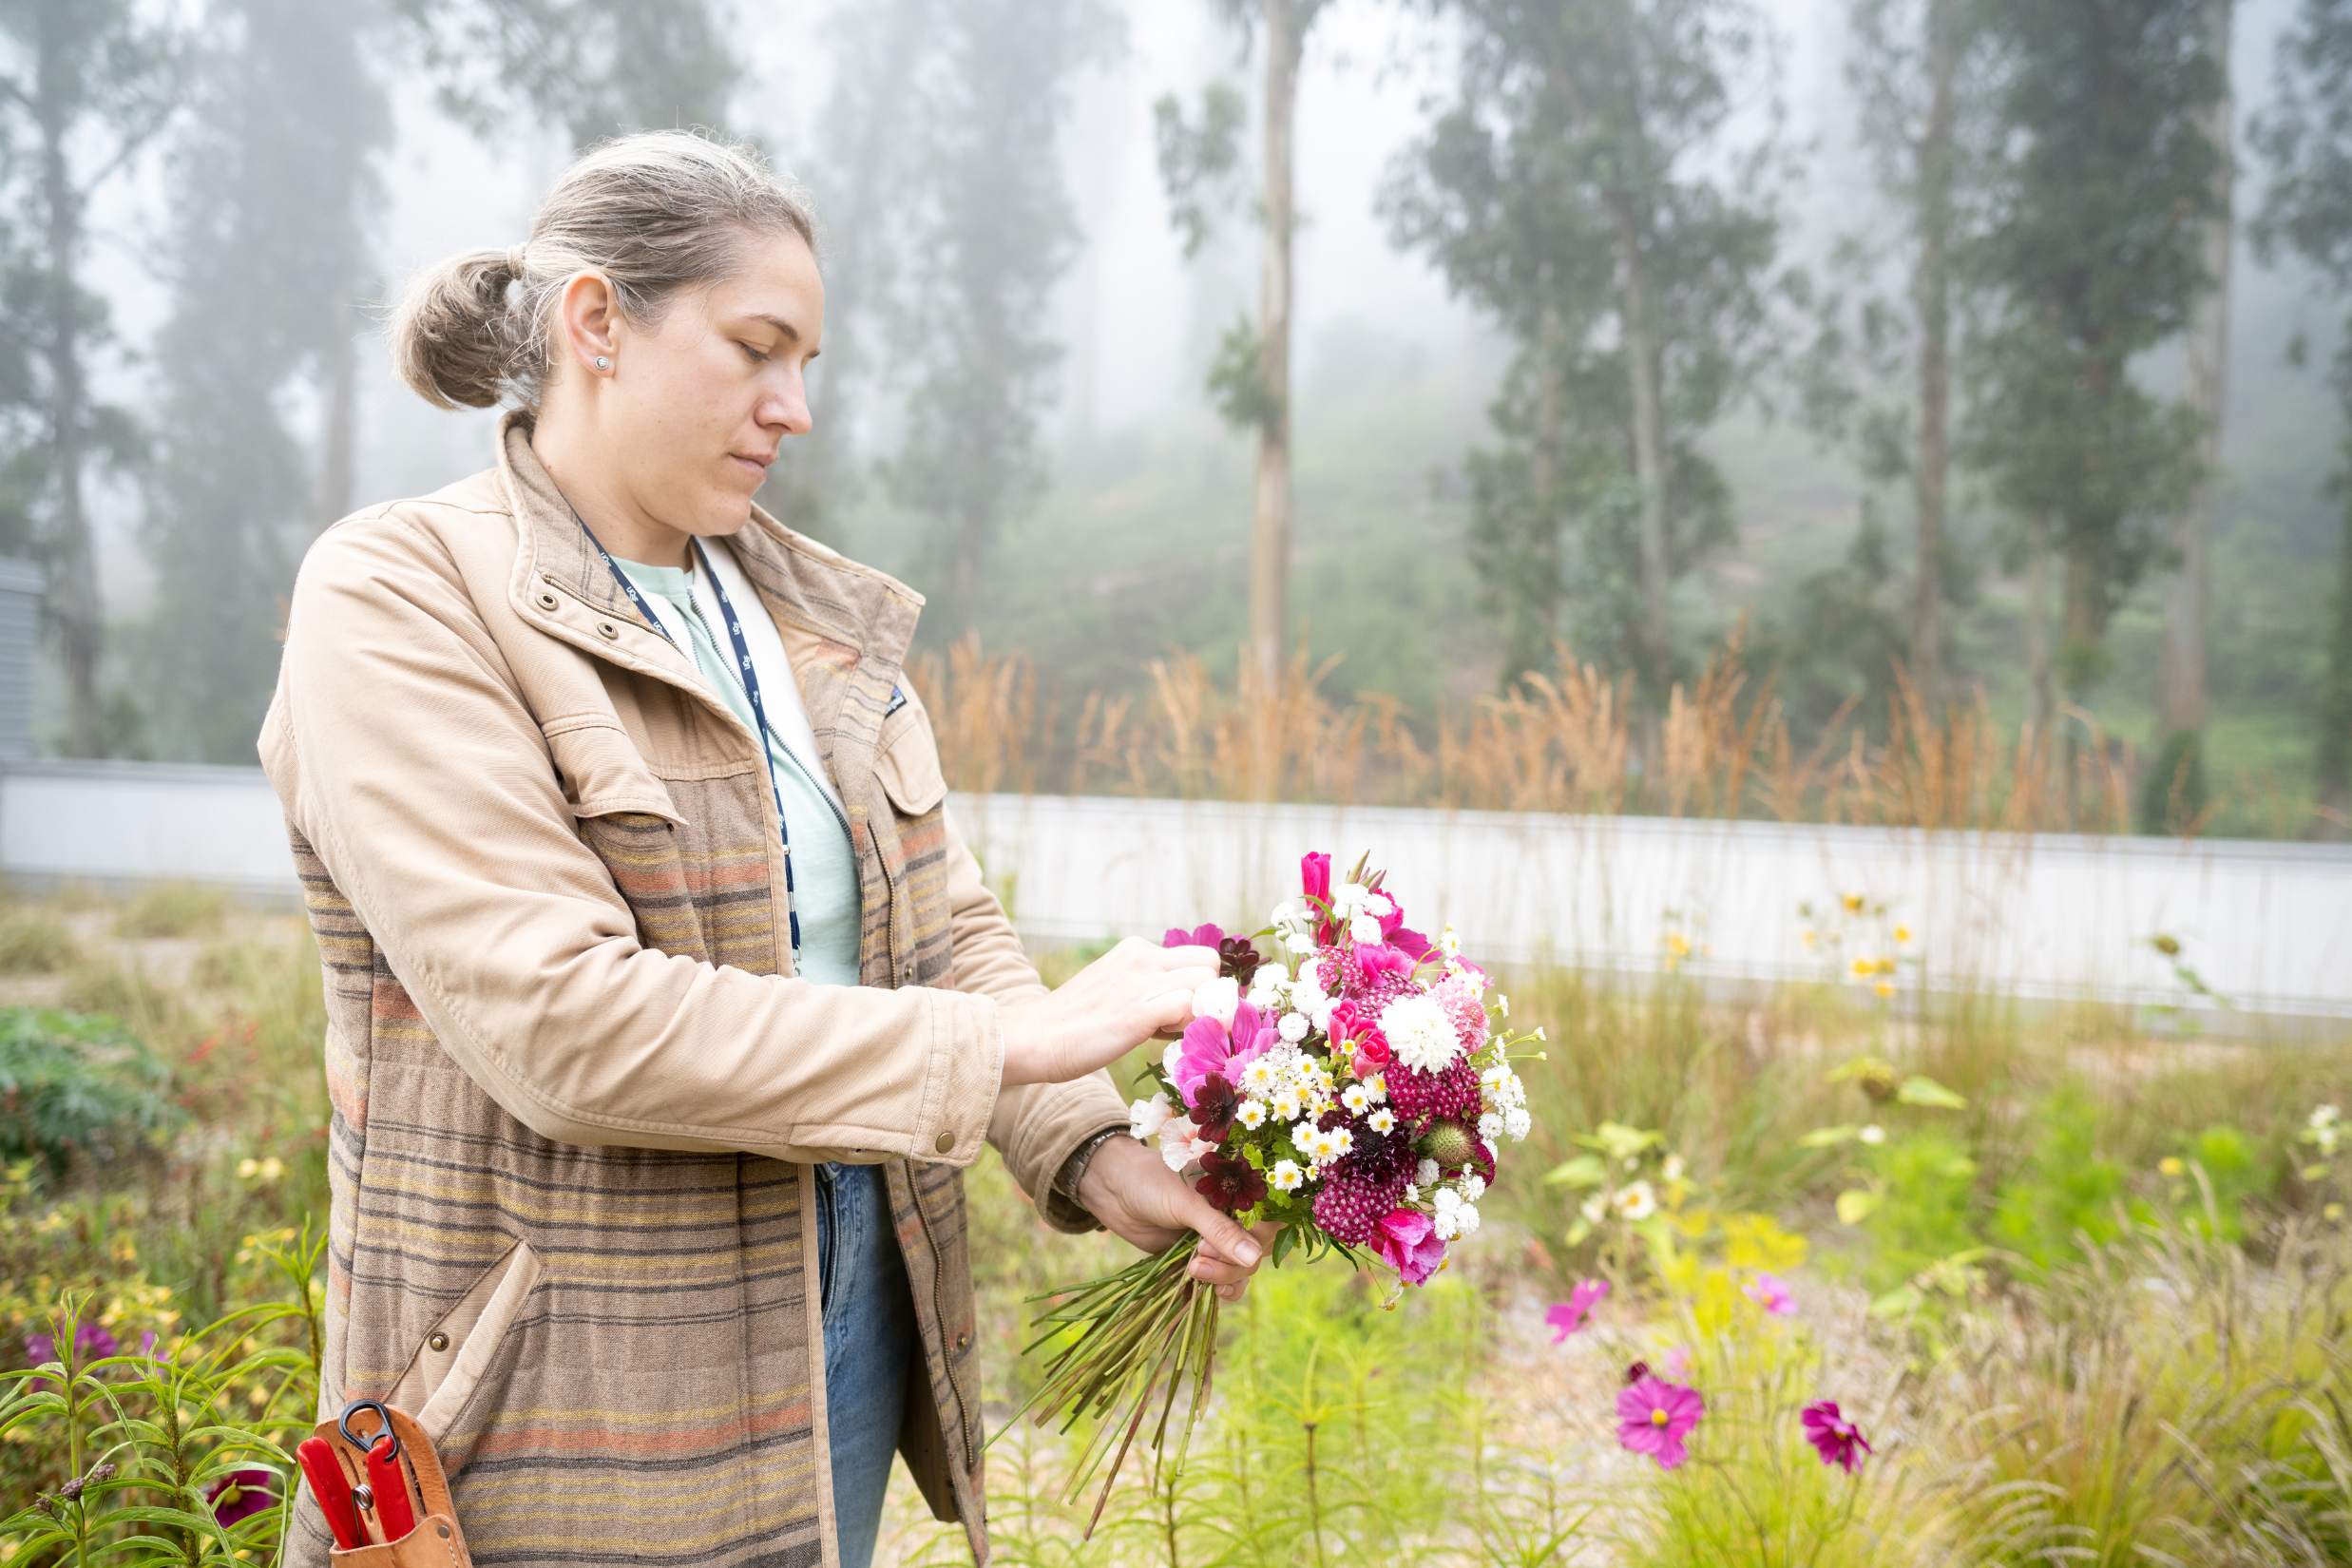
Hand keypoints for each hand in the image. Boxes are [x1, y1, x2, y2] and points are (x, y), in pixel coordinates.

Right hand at [997, 937, 1221, 1086]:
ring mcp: (1140, 981)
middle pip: (1209, 964)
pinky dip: (1186, 1026)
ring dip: (1197, 1013)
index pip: (1197, 956)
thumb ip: (1148, 989)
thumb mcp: (1115, 989)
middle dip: (1207, 997)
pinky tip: (1158, 1038)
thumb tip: (1190, 1006)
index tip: (1182, 1012)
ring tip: (1164, 1030)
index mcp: (1135, 949)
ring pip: (1205, 983)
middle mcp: (1141, 956)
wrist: (1036, 1038)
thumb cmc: (1074, 1025)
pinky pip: (1189, 1006)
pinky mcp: (1138, 1010)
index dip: (1200, 986)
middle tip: (1179, 1022)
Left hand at [1073, 1134, 1281, 1303]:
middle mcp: (1234, 1217)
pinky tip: (1206, 1291)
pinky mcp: (1199, 1258)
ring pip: (1240, 1270)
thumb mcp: (1187, 1204)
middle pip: (1255, 1251)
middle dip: (1232, 1261)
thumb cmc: (1151, 1182)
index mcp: (1238, 1192)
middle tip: (1199, 1254)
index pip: (1270, 1220)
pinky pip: (1221, 1281)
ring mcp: (1217, 1240)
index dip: (1259, 1237)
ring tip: (1193, 1269)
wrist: (1113, 1190)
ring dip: (1224, 1277)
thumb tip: (1253, 1259)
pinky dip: (1218, 1290)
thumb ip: (1220, 1230)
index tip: (1237, 1245)